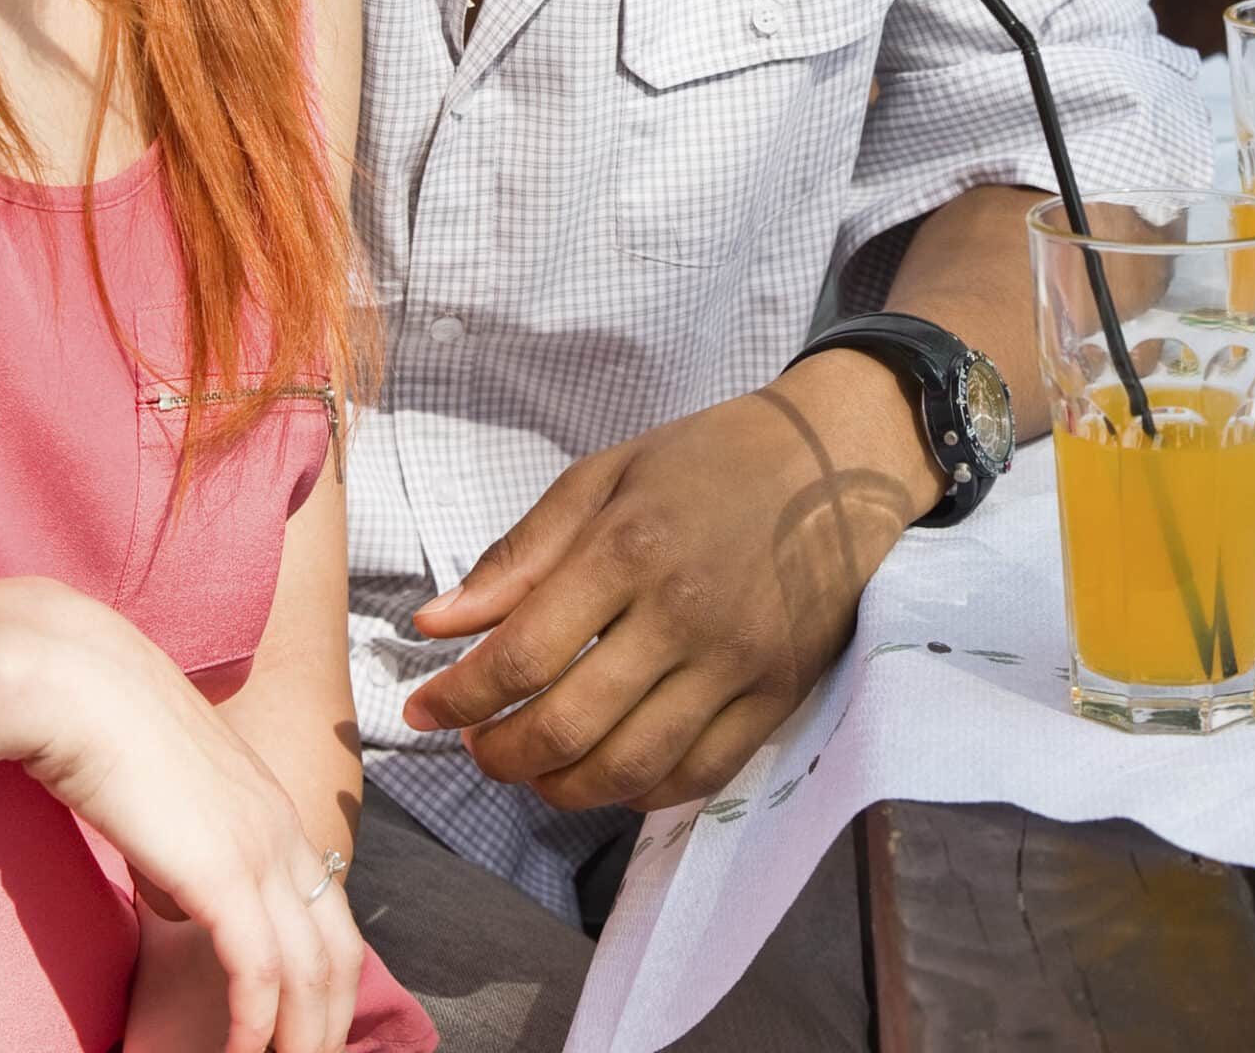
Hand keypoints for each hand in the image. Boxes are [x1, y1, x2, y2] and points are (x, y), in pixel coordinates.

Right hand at [4, 581, 361, 1052]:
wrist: (73, 681)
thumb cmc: (100, 724)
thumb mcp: (162, 792)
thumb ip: (182, 848)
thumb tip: (180, 901)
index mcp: (271, 807)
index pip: (327, 911)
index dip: (324, 979)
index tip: (306, 1027)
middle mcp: (280, 828)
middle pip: (340, 951)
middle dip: (329, 1024)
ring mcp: (258, 847)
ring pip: (314, 972)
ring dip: (304, 1040)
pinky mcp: (221, 872)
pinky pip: (259, 974)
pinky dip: (257, 1029)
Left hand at [401, 357, 933, 813]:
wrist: (834, 462)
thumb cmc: (704, 461)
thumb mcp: (600, 477)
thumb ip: (517, 555)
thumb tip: (435, 623)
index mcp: (628, 548)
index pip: (525, 652)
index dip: (461, 696)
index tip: (421, 710)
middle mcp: (682, 616)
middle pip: (570, 725)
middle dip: (502, 754)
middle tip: (473, 747)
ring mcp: (736, 665)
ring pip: (631, 768)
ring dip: (562, 787)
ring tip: (528, 769)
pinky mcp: (777, 698)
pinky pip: (699, 776)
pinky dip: (640, 793)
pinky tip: (605, 773)